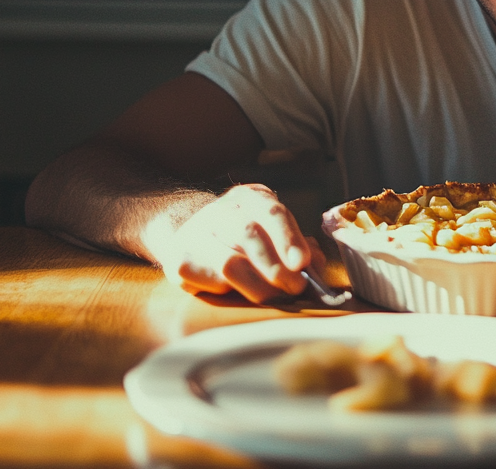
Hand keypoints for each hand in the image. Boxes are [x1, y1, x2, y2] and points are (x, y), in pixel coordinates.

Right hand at [148, 183, 322, 304]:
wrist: (190, 236)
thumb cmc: (244, 241)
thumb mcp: (274, 235)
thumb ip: (299, 248)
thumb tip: (316, 267)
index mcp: (250, 198)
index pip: (272, 212)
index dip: (289, 238)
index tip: (302, 263)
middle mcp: (221, 209)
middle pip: (249, 234)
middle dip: (276, 266)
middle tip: (295, 288)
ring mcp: (196, 233)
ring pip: (229, 262)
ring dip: (256, 284)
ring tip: (273, 297)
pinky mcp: (178, 259)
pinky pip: (207, 279)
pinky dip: (226, 289)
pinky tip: (235, 292)